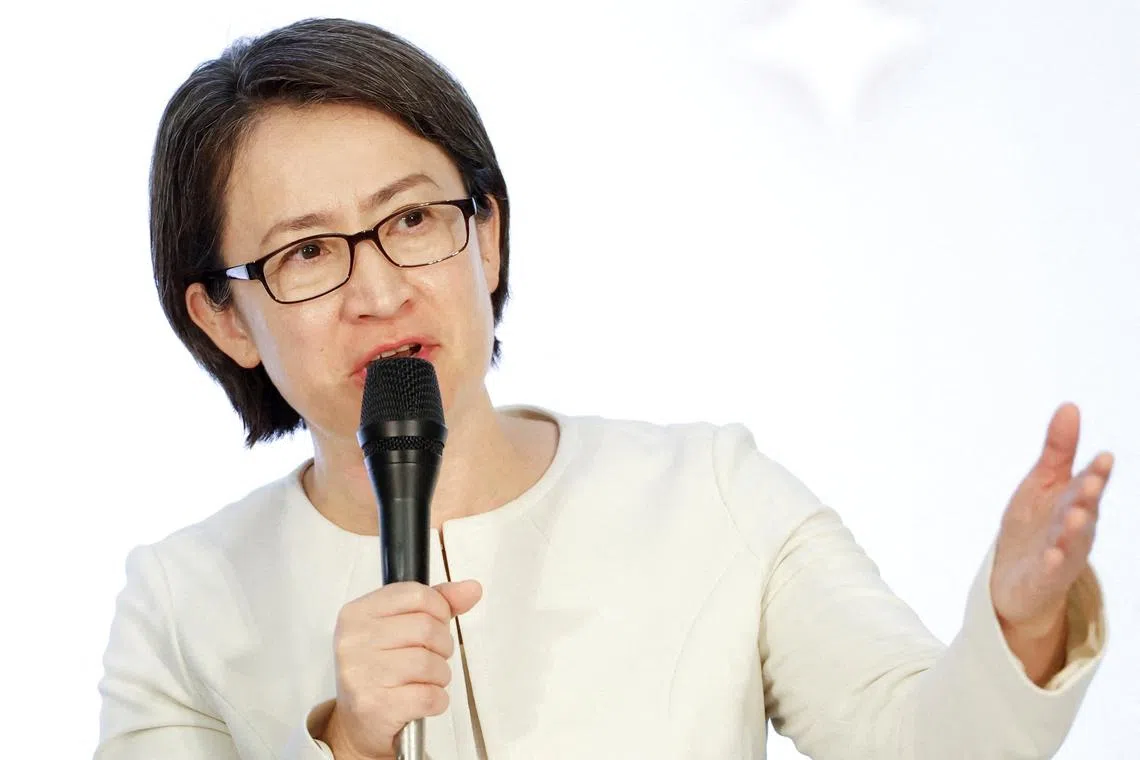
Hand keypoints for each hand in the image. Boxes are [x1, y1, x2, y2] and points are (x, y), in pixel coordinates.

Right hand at [321, 580, 482, 758]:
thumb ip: (437, 604)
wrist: (356, 724)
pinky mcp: (376, 706)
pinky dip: (437, 699)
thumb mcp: (400, 627)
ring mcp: (363, 674)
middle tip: (433, 657)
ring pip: (430, 663)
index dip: (439, 610)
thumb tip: (472, 589)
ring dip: (440, 675)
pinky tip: (423, 699)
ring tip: (426, 680)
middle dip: (442, 645)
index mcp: (358, 613)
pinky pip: (429, 696)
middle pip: (426, 628)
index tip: (436, 624)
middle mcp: (354, 641)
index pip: (416, 595)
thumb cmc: (381, 669)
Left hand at [991, 403, 1112, 641]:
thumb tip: (1070, 405)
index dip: (1096, 472)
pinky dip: (1054, 563)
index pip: (1087, 483)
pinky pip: (1051, 571)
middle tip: (1093, 480)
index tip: (1103, 456)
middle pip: (1084, 509)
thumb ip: (1059, 449)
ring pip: (1072, 540)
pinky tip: (1053, 555)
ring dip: (1075, 529)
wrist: (1018, 577)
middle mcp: (1074, 527)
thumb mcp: (1043, 482)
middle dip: (1089, 495)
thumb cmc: (1035, 523)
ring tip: (1076, 515)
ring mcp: (1061, 553)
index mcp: (1074, 501)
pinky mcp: (1045, 577)